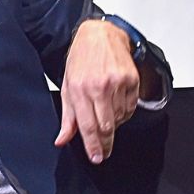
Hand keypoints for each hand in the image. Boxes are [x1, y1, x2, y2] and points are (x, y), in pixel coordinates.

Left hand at [55, 19, 139, 162]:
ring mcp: (118, 84)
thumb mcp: (67, 86)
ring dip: (113, 124)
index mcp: (80, 89)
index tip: (97, 157)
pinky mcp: (132, 81)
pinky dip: (123, 113)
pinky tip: (115, 104)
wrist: (100, 36)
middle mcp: (100, 87)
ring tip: (104, 113)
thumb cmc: (81, 60)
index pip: (88, 126)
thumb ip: (67, 117)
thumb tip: (62, 139)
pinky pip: (130, 108)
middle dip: (105, 143)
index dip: (93, 146)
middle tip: (103, 152)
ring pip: (120, 119)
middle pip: (106, 127)